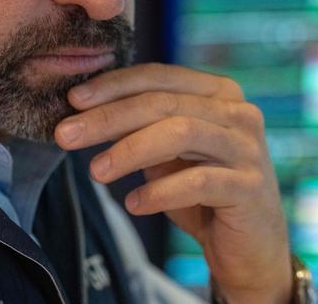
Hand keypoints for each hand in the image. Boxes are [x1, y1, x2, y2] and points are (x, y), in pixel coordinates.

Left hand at [55, 63, 292, 303]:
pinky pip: (198, 182)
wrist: (250, 242)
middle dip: (110, 117)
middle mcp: (239, 113)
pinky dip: (160, 191)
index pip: (161, 75)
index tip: (73, 100)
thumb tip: (85, 113)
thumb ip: (143, 128)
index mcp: (220, 93)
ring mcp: (248, 148)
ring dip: (130, 150)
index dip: (115, 85)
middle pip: (166, 102)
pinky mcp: (250, 186)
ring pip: (182, 133)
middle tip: (66, 134)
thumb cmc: (205, 191)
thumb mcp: (170, 154)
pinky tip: (134, 203)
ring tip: (96, 171)